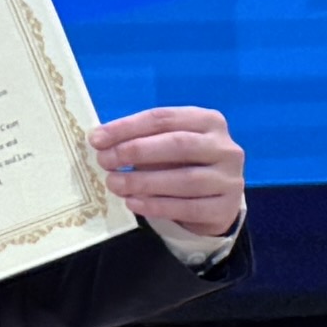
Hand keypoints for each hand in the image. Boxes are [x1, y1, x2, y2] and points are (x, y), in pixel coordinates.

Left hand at [95, 106, 248, 242]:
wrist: (215, 201)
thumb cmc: (183, 163)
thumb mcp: (166, 144)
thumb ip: (140, 139)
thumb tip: (100, 140)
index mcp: (209, 121)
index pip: (165, 118)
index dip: (128, 127)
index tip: (97, 139)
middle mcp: (225, 147)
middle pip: (178, 145)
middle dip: (135, 152)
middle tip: (104, 161)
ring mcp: (229, 179)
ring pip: (185, 179)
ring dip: (143, 182)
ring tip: (113, 183)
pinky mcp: (226, 208)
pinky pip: (188, 207)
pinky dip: (157, 205)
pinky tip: (132, 202)